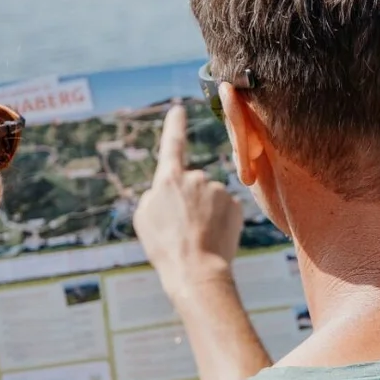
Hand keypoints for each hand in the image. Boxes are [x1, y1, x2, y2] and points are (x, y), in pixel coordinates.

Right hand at [135, 104, 243, 304]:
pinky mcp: (235, 204)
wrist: (195, 270)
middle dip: (188, 201)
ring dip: (204, 213)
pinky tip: (213, 237)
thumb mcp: (145, 218)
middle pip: (191, 184)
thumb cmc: (164, 246)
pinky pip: (224, 209)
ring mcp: (217, 189)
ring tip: (196, 236)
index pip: (172, 144)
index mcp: (168, 179)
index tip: (178, 109)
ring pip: (209, 198)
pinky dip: (220, 220)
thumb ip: (156, 195)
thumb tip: (171, 189)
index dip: (174, 125)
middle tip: (181, 229)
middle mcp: (195, 177)